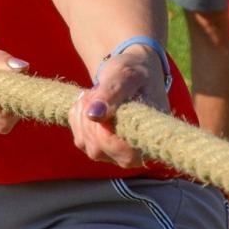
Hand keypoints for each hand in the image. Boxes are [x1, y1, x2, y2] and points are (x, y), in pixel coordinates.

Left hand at [67, 44, 170, 167]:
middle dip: (90, 115)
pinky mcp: (97, 147)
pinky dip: (79, 115)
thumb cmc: (135, 73)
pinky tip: (93, 101)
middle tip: (100, 89)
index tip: (101, 102)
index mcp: (150, 139)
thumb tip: (93, 115)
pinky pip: (78, 137)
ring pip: (84, 142)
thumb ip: (112, 94)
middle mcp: (134, 154)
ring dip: (83, 113)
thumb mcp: (126, 76)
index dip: (106, 134)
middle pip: (97, 149)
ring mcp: (113, 153)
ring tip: (100, 93)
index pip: (126, 155)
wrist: (131, 73)